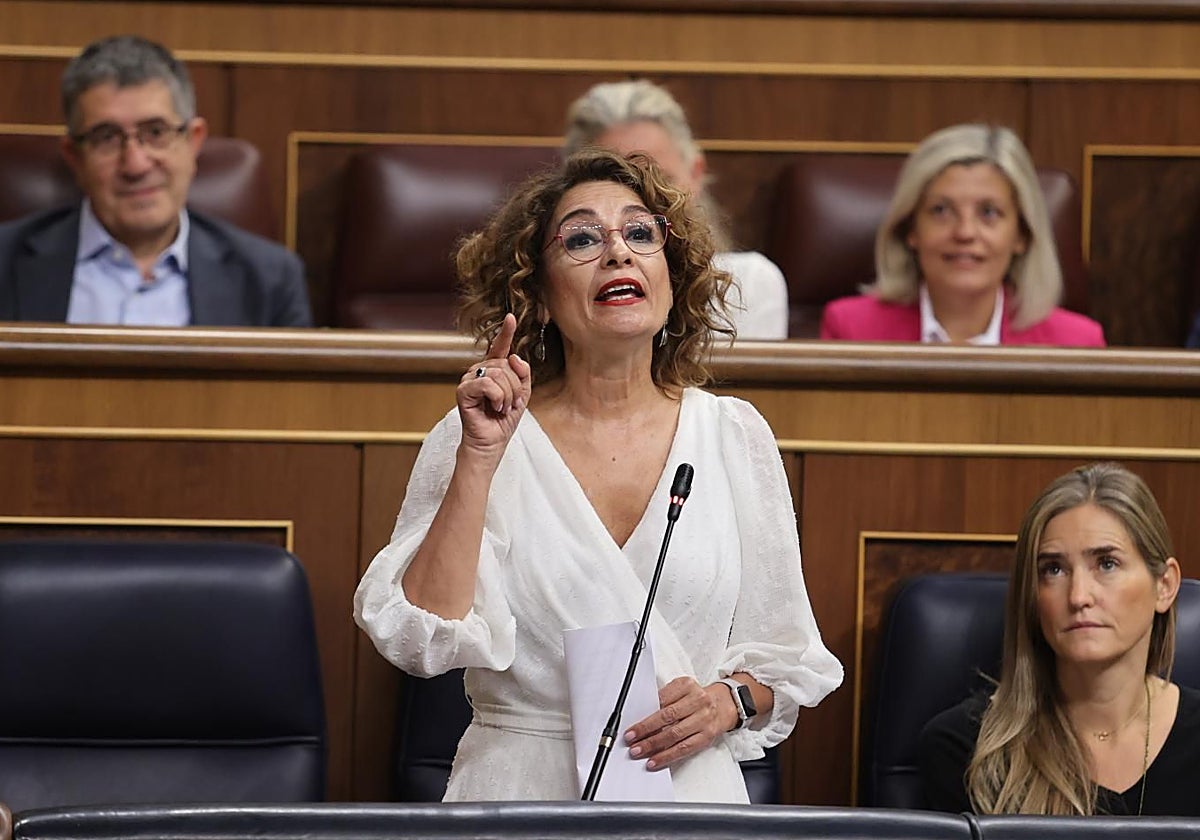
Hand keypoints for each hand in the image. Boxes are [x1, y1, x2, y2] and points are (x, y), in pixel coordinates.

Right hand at [456, 313, 531, 463]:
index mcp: (493, 370)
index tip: (511, 317)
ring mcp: (469, 379)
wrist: (491, 442)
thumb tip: (514, 356)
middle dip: (515, 387)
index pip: (499, 347)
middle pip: (506, 365)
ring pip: (499, 374)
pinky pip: (488, 384)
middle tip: (511, 404)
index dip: (506, 332)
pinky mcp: (463, 391)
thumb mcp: (522, 394)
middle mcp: (479, 371)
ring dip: (508, 395)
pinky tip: (494, 408)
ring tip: (502, 408)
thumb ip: (523, 374)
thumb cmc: (503, 420)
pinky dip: (498, 398)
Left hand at [623, 677, 734, 769]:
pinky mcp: (706, 736)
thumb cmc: (696, 698)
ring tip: (639, 751)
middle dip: (646, 730)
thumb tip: (641, 717)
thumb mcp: (681, 689)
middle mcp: (697, 701)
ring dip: (654, 745)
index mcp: (687, 685)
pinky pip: (684, 748)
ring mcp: (703, 719)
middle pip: (667, 717)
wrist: (723, 705)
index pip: (661, 700)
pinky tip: (655, 760)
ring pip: (675, 735)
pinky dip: (667, 756)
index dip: (645, 714)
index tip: (631, 726)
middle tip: (631, 739)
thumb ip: (663, 699)